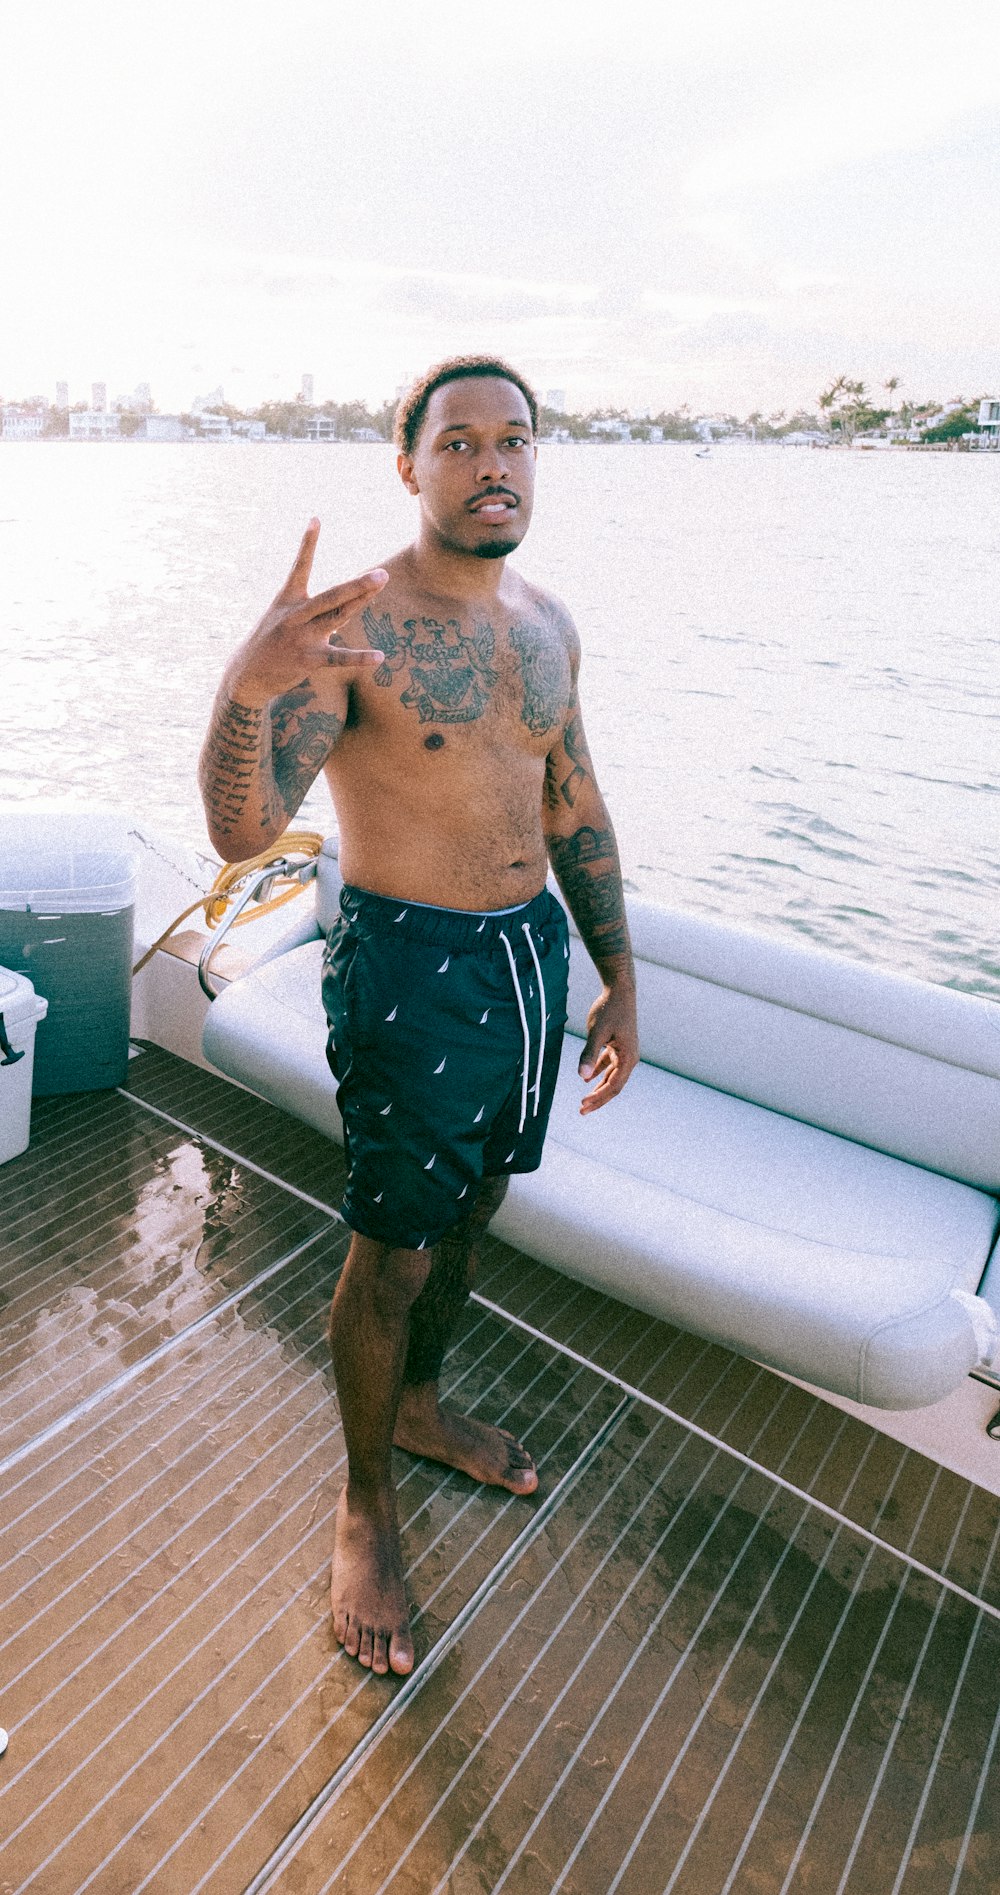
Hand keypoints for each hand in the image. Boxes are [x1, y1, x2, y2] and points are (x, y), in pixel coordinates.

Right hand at [232, 519, 387, 700]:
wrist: (247, 674)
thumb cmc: (271, 642)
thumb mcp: (285, 618)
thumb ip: (319, 610)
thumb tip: (351, 606)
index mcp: (288, 599)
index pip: (300, 566)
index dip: (308, 543)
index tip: (316, 519)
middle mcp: (295, 615)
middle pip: (332, 595)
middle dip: (358, 584)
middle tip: (382, 574)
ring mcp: (302, 637)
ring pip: (338, 617)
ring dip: (361, 603)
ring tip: (380, 588)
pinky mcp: (308, 660)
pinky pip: (339, 658)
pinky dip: (360, 658)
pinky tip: (379, 656)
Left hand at [578, 982, 638, 1113]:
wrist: (619, 990)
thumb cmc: (609, 1009)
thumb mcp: (596, 1032)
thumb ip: (589, 1054)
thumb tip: (582, 1076)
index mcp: (628, 1058)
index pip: (613, 1086)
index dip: (598, 1098)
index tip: (583, 1106)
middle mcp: (629, 1058)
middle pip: (614, 1086)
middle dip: (598, 1099)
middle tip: (582, 1110)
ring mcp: (625, 1052)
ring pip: (612, 1077)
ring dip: (599, 1088)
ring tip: (585, 1101)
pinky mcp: (619, 1045)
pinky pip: (609, 1065)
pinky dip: (599, 1073)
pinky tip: (587, 1078)